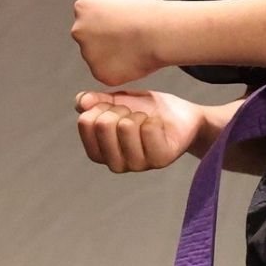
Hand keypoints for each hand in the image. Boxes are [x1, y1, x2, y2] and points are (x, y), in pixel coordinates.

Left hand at [71, 0, 163, 85]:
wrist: (162, 33)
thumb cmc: (149, 14)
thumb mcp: (122, 0)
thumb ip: (107, 13)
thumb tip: (106, 25)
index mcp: (83, 7)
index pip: (88, 16)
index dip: (109, 19)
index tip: (124, 20)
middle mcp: (79, 30)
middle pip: (89, 37)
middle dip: (105, 38)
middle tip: (130, 37)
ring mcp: (87, 53)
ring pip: (98, 56)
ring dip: (113, 54)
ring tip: (136, 47)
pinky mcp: (99, 73)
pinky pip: (109, 72)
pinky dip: (120, 69)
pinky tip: (135, 59)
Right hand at [74, 89, 225, 171]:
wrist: (184, 116)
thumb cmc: (149, 111)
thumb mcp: (120, 101)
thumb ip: (97, 101)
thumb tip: (81, 101)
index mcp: (100, 151)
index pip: (86, 123)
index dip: (100, 106)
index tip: (114, 105)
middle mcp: (115, 163)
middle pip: (103, 124)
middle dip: (120, 108)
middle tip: (133, 112)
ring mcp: (138, 164)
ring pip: (126, 127)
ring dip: (138, 114)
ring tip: (145, 118)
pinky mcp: (160, 160)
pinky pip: (149, 130)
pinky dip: (154, 120)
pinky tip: (158, 124)